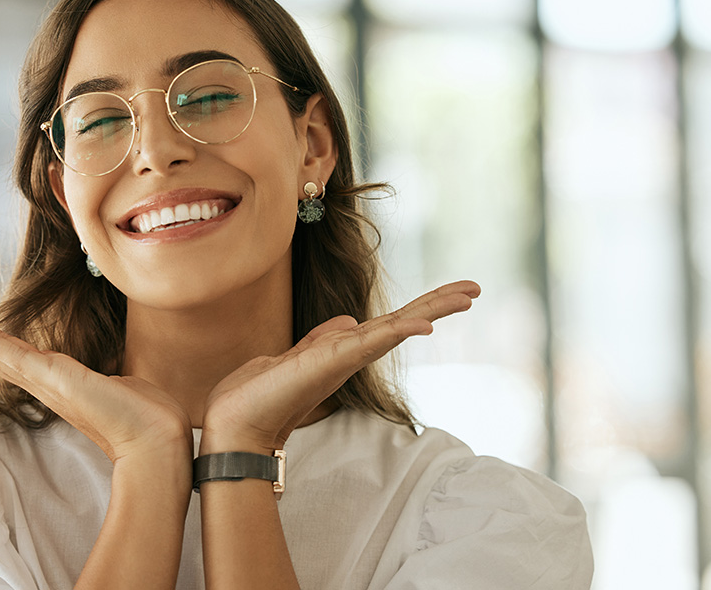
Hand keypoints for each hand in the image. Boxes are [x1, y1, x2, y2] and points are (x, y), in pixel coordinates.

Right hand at [0, 294, 192, 463]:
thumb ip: (108, 374)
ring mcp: (45, 380)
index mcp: (54, 379)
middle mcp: (42, 380)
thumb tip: (117, 373)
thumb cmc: (144, 416)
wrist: (157, 440)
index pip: (8, 349)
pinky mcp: (54, 379)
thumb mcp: (120, 382)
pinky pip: (12, 355)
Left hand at [201, 280, 480, 452]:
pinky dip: (400, 332)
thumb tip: (348, 320)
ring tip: (467, 294)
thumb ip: (322, 338)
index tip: (453, 293)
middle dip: (439, 304)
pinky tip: (425, 324)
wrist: (234, 423)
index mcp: (344, 350)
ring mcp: (345, 359)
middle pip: (404, 323)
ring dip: (432, 310)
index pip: (391, 323)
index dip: (421, 307)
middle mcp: (351, 355)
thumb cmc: (259, 394)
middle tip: (475, 288)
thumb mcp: (295, 355)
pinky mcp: (332, 362)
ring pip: (397, 328)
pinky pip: (373, 342)